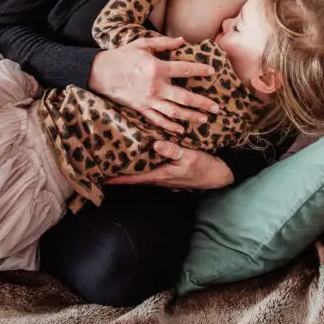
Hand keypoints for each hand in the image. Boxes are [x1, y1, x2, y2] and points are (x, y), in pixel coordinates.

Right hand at [88, 37, 218, 133]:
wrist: (100, 72)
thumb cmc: (122, 56)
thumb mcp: (142, 44)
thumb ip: (163, 43)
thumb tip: (182, 40)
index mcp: (157, 68)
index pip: (186, 69)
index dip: (201, 70)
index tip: (212, 72)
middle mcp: (156, 86)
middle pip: (185, 97)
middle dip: (203, 103)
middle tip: (216, 108)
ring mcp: (148, 100)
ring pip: (174, 112)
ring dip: (191, 117)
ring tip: (204, 119)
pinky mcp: (141, 108)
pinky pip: (158, 120)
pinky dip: (171, 126)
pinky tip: (181, 130)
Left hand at [107, 141, 233, 188]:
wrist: (219, 174)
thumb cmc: (205, 166)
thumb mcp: (190, 157)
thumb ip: (173, 151)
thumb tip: (155, 144)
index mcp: (161, 175)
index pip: (135, 178)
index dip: (119, 178)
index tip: (103, 178)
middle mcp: (160, 178)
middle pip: (135, 177)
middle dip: (120, 173)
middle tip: (104, 166)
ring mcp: (165, 177)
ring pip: (143, 174)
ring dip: (130, 170)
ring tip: (117, 162)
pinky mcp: (170, 173)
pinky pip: (152, 170)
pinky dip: (143, 166)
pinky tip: (139, 158)